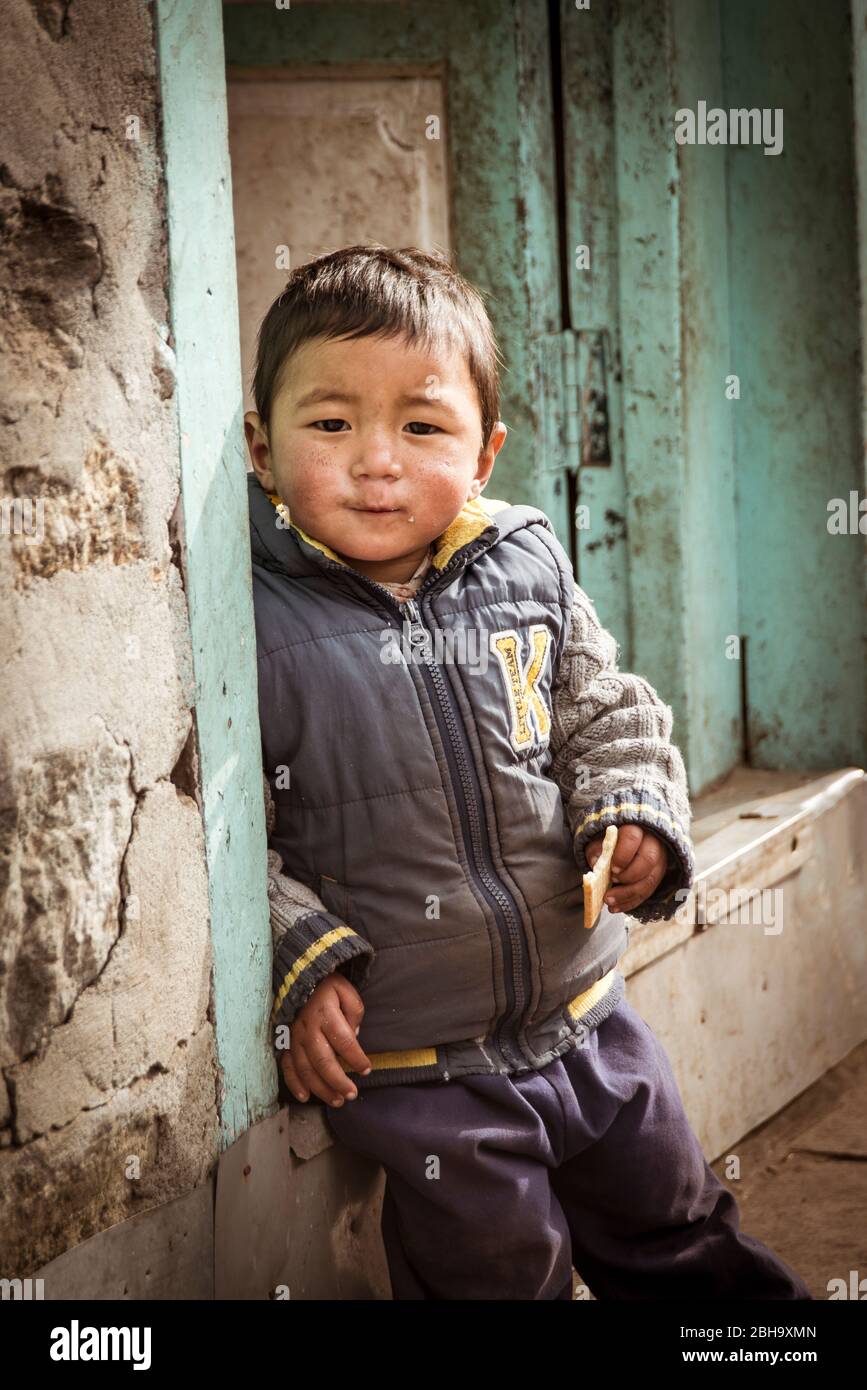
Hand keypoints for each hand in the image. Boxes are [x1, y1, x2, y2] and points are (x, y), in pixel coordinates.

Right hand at [279, 972, 371, 1106]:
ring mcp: (293, 1037)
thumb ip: (354, 1012)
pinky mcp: (284, 1042)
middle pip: (322, 1060)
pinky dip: (294, 1083)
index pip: (343, 1040)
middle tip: (352, 1094)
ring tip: (337, 1100)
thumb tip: (353, 1037)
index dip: (355, 1058)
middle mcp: (307, 1027)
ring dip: (321, 1088)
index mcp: (325, 1013)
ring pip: (305, 1068)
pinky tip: (305, 1096)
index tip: (366, 1070)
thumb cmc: (327, 987)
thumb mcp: (347, 991)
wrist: (299, 978)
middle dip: (338, 1081)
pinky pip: (287, 1066)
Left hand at [584, 825, 670, 913]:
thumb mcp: (599, 840)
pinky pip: (648, 892)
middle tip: (610, 885)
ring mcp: (659, 860)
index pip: (632, 838)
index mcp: (636, 827)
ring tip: (609, 903)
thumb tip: (595, 863)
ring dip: (629, 895)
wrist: (626, 842)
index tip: (612, 869)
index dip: (623, 855)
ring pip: (650, 879)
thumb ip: (596, 849)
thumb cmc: (610, 841)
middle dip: (628, 877)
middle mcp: (652, 842)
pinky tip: (616, 908)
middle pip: (648, 860)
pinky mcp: (658, 875)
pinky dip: (631, 902)